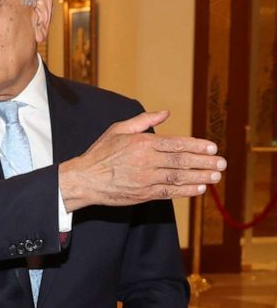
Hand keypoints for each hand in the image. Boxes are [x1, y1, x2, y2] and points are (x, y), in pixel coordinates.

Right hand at [58, 110, 225, 211]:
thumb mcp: (118, 129)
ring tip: (215, 177)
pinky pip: (169, 192)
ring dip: (200, 177)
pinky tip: (199, 189)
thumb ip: (143, 120)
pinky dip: (186, 191)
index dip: (197, 146)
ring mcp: (145, 179)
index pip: (177, 144)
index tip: (213, 148)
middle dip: (204, 162)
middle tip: (221, 164)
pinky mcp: (143, 194)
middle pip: (182, 161)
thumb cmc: (101, 153)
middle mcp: (146, 161)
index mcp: (142, 143)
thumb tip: (165, 113)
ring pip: (179, 177)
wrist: (85, 179)